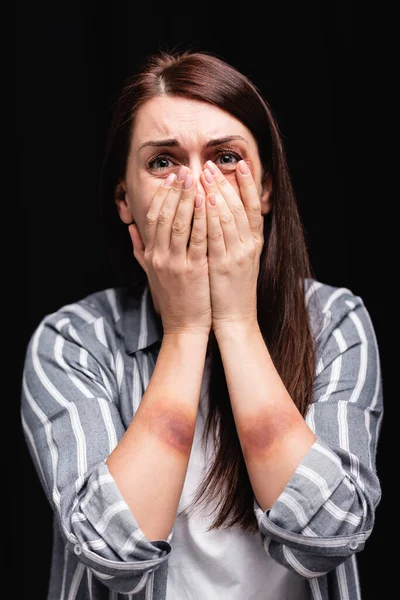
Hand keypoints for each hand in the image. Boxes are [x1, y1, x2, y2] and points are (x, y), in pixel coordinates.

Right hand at [128, 166, 211, 335]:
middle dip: (175, 191)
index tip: (171, 178)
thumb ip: (140, 251)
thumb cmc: (173, 300)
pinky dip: (201, 219)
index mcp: (151, 255)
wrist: (184, 327)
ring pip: (179, 223)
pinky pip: (197, 239)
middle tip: (184, 170)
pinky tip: (208, 203)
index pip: (152, 218)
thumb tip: (131, 229)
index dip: (161, 196)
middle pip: (164, 216)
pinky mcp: (193, 270)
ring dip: (187, 198)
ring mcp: (175, 263)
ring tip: (196, 179)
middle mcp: (159, 257)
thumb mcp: (151, 275)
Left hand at [200, 160, 263, 332]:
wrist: (236, 318)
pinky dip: (211, 217)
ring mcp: (237, 255)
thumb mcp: (240, 259)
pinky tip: (206, 201)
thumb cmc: (233, 289)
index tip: (240, 164)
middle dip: (224, 183)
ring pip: (228, 217)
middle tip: (210, 165)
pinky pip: (216, 236)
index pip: (252, 206)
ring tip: (205, 174)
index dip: (247, 184)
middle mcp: (249, 246)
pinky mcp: (222, 266)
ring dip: (216, 192)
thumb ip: (236, 237)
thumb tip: (227, 214)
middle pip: (238, 207)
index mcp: (254, 242)